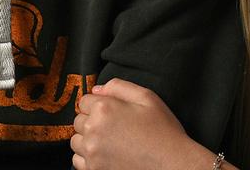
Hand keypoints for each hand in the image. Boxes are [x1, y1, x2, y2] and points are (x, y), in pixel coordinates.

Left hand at [70, 78, 225, 169]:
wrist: (173, 165)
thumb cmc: (163, 131)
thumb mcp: (147, 98)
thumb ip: (119, 87)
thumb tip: (96, 89)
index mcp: (104, 108)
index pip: (84, 101)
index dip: (98, 105)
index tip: (112, 113)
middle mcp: (93, 130)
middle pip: (78, 121)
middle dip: (91, 121)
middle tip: (113, 128)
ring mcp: (92, 153)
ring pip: (76, 142)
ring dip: (87, 140)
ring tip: (108, 143)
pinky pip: (77, 161)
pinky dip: (87, 158)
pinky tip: (105, 156)